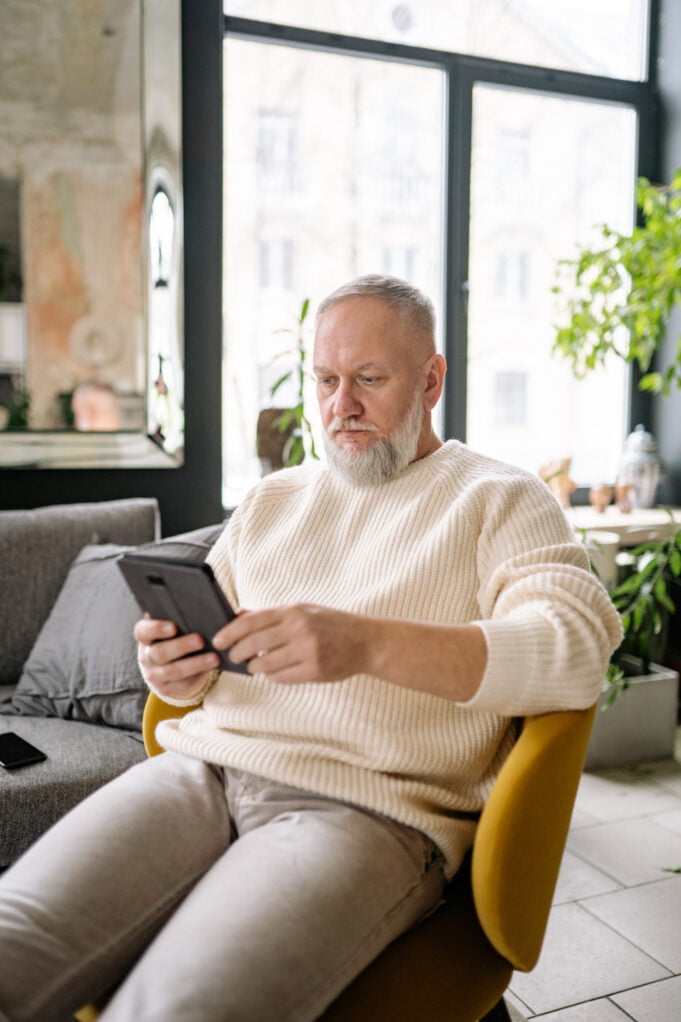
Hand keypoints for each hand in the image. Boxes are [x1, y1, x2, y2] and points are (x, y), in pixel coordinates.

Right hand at [134, 615, 220, 701]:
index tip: (174, 626)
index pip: (142, 631)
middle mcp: (146, 656)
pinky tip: (212, 666)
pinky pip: (182, 683)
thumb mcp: (176, 627)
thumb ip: (181, 618)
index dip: (156, 628)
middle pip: (159, 652)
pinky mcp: (167, 688)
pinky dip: (198, 673)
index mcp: (145, 636)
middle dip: (181, 646)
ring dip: (195, 663)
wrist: (175, 665)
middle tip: (200, 640)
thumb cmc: (178, 637)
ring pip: (172, 670)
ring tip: (214, 657)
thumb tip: (200, 611)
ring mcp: (154, 674)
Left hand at [212, 604, 365, 684]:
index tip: (218, 640)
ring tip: (254, 666)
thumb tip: (237, 615)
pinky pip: (281, 678)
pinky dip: (272, 676)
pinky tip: (274, 672)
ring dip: (254, 667)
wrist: (365, 641)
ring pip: (265, 664)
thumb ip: (270, 615)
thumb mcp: (302, 610)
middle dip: (237, 653)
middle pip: (253, 644)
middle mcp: (299, 630)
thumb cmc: (329, 623)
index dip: (229, 632)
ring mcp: (307, 651)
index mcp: (293, 612)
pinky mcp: (314, 671)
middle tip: (233, 657)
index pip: (251, 621)